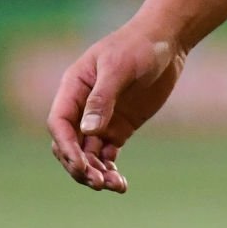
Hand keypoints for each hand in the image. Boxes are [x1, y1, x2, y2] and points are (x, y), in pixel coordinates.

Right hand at [44, 25, 185, 192]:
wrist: (167, 41)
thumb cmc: (139, 46)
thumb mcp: (119, 68)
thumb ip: (102, 98)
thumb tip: (87, 131)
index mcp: (74, 87)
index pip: (59, 123)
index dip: (66, 146)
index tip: (81, 165)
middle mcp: (82, 106)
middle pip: (70, 144)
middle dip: (80, 165)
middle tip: (98, 182)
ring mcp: (100, 119)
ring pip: (88, 154)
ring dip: (96, 172)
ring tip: (115, 186)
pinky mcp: (119, 127)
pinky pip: (107, 154)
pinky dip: (110, 168)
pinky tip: (120, 183)